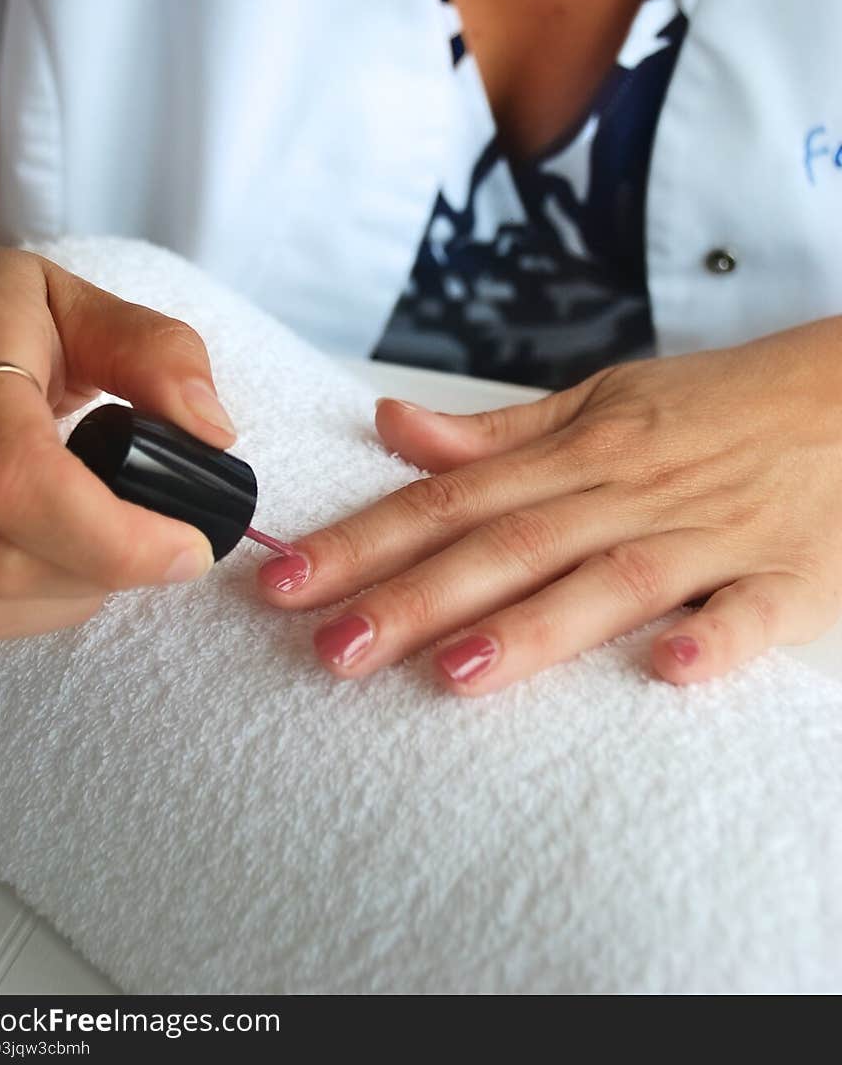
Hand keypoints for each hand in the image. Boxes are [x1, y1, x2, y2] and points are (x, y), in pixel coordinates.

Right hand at [0, 245, 234, 645]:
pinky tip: (48, 547)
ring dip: (72, 586)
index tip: (191, 548)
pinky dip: (33, 602)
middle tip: (154, 527)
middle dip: (108, 562)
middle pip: (7, 561)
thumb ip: (152, 352)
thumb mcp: (73, 303)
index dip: (113, 536)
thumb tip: (212, 433)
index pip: (19, 478)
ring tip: (93, 521)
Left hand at [258, 319, 841, 692]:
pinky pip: (749, 614)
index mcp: (581, 450)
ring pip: (611, 579)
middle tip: (328, 649)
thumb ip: (497, 432)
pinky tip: (666, 673)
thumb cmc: (719, 405)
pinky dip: (711, 641)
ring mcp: (709, 535)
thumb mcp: (604, 401)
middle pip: (509, 545)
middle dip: (413, 597)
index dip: (363, 538)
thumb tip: (392, 427)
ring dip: (535, 624)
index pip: (450, 498)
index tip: (286, 581)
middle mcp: (630, 490)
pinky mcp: (788, 578)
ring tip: (453, 671)